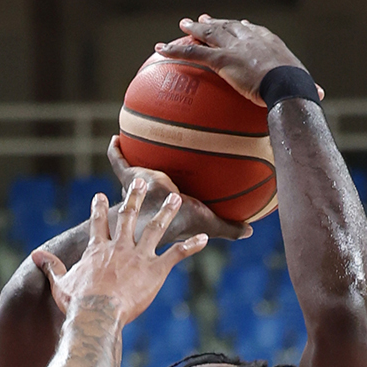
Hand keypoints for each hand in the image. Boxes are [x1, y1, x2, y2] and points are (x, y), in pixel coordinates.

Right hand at [31, 180, 206, 324]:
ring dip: (166, 213)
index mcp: (98, 249)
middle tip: (142, 182)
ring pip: (155, 228)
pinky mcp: (156, 270)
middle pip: (128, 216)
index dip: (98, 209)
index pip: (98, 223)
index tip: (99, 195)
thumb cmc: (77, 303)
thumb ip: (51, 266)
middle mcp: (120, 247)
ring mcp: (139, 256)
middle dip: (135, 197)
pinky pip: (177, 254)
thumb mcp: (60, 283)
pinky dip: (191, 246)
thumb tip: (35, 255)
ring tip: (175, 198)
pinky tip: (204, 238)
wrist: (97, 314)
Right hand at [108, 135, 251, 241]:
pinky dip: (116, 150)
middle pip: (145, 192)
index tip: (172, 194)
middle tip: (147, 171)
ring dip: (129, 162)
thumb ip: (229, 227)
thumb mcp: (210, 223)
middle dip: (143, 186)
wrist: (157, 218)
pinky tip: (116, 137)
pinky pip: (118, 161)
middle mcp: (150, 199)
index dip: (169, 201)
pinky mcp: (130, 177)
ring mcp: (137, 188)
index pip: (168, 205)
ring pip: (129, 174)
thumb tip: (250, 230)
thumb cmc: (182, 222)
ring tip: (127, 144)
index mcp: (167, 211)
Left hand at [154, 15, 323, 106]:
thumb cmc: (299, 92)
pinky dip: (175, 49)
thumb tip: (316, 101)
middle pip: (229, 26)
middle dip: (216, 22)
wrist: (289, 87)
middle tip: (203, 20)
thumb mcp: (304, 90)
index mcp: (269, 43)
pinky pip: (193, 52)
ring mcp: (235, 47)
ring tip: (182, 25)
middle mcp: (250, 39)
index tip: (238, 25)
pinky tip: (160, 49)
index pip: (253, 31)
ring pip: (209, 33)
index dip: (243, 28)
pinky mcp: (223, 58)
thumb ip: (305, 92)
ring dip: (194, 28)